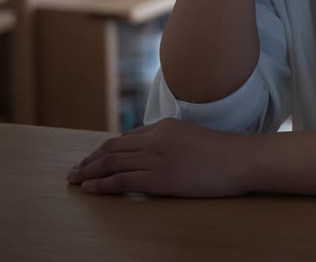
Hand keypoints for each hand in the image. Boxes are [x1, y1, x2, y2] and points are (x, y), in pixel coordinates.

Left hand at [67, 118, 252, 197]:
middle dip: (89, 160)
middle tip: (74, 170)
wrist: (240, 159)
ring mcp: (154, 157)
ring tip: (74, 179)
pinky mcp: (156, 177)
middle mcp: (155, 138)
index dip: (105, 149)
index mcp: (165, 126)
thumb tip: (163, 156)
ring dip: (88, 172)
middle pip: (112, 148)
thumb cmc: (226, 153)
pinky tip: (89, 188)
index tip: (94, 157)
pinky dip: (100, 185)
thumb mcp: (195, 138)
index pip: (126, 137)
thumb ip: (174, 142)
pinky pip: (119, 181)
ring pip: (110, 163)